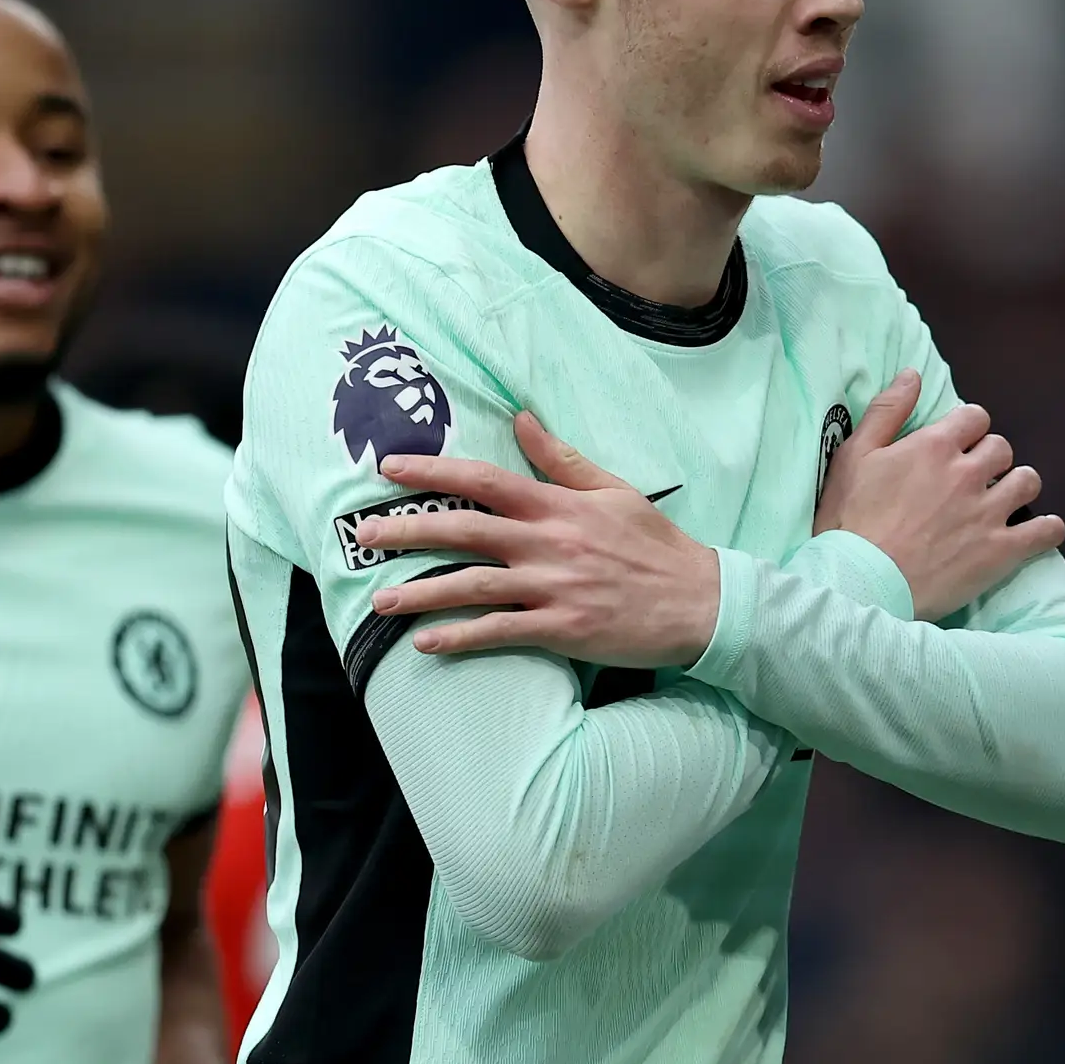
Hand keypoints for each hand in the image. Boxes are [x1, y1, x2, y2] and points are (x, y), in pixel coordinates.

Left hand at [358, 412, 721, 667]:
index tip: (389, 469)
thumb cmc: (657, 546)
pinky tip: (426, 644)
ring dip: (420, 594)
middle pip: (464, 531)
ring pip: (472, 586)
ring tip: (379, 602)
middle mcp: (548, 543)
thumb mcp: (614, 491)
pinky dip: (460, 639)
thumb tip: (521, 419)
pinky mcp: (563, 630)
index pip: (484, 480)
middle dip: (407, 531)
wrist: (701, 602)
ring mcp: (553, 588)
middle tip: (363, 536)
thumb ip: (563, 459)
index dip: (432, 473)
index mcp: (559, 505)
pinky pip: (500, 633)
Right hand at [813, 370, 1064, 619]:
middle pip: (1002, 448)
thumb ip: (887, 411)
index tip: (959, 444)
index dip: (969, 428)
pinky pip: (1045, 532)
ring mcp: (988, 513)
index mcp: (935, 447)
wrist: (860, 584)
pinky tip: (1041, 531)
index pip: (975, 417)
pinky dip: (1048, 529)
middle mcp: (968, 473)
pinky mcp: (1001, 552)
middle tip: (974, 477)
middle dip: (991, 457)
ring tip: (1004, 500)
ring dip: (1018, 485)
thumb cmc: (849, 522)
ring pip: (1028, 482)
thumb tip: (913, 374)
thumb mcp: (853, 456)